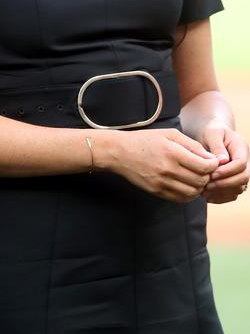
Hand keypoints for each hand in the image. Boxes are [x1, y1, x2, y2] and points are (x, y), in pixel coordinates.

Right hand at [102, 128, 218, 201]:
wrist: (119, 153)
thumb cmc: (146, 140)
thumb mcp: (170, 134)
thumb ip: (192, 145)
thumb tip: (211, 159)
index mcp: (173, 152)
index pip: (205, 166)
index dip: (213, 165)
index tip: (211, 161)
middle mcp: (168, 169)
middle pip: (201, 181)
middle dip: (207, 176)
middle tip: (203, 169)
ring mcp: (162, 183)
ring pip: (192, 192)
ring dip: (199, 186)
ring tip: (195, 177)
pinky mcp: (157, 191)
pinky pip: (180, 198)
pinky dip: (188, 194)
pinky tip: (185, 184)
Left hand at [200, 122, 248, 203]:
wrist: (212, 137)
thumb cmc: (211, 132)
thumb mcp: (212, 133)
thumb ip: (217, 146)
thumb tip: (223, 161)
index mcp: (241, 148)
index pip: (241, 164)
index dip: (227, 171)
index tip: (211, 173)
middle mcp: (245, 162)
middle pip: (244, 178)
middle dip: (225, 183)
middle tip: (207, 185)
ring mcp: (241, 173)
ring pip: (239, 188)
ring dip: (222, 192)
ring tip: (204, 191)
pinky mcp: (234, 182)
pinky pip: (232, 195)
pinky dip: (220, 198)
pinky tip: (206, 196)